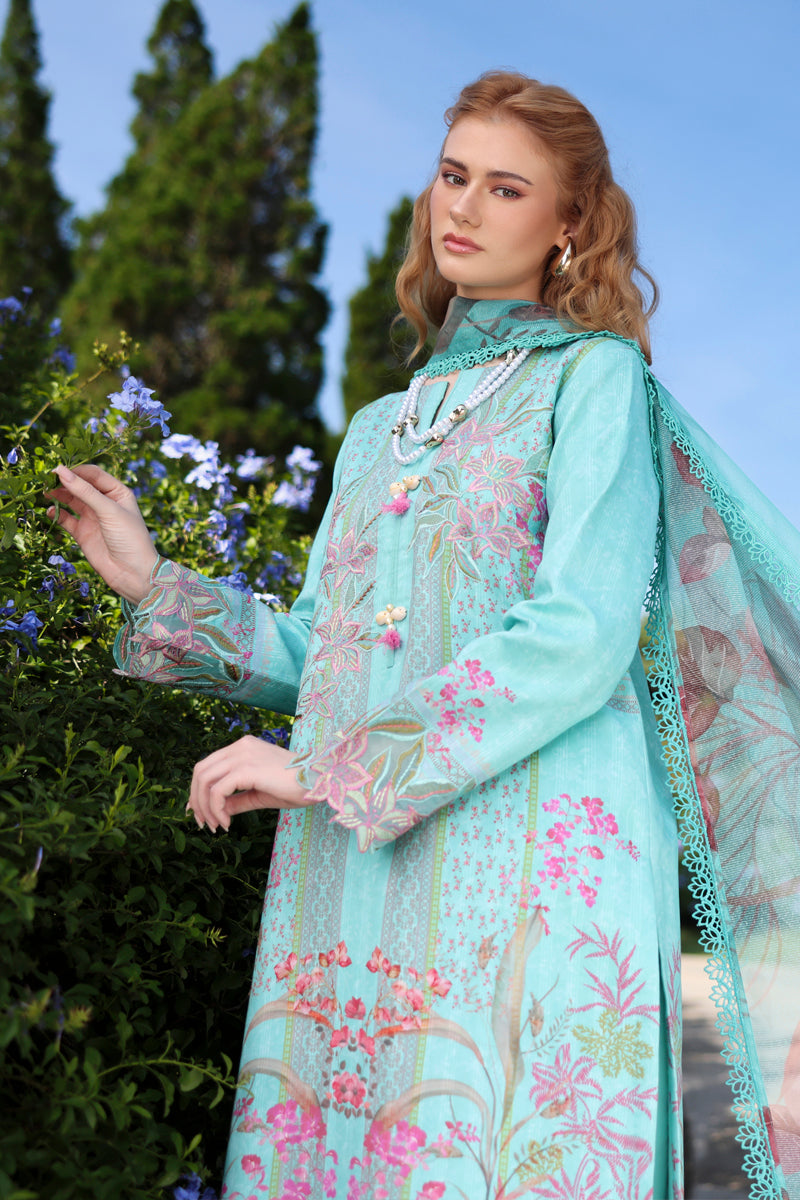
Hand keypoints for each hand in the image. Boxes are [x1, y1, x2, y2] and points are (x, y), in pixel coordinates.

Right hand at [46, 464, 158, 603]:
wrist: (133, 573)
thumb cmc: (130, 538)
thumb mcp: (109, 510)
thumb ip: (85, 491)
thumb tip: (61, 471)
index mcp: (118, 492)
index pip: (94, 474)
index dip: (76, 470)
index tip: (58, 468)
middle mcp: (105, 503)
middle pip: (80, 486)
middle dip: (65, 481)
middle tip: (46, 478)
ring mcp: (93, 518)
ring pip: (71, 501)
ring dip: (58, 495)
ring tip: (45, 492)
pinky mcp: (83, 533)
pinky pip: (66, 519)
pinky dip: (57, 514)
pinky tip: (50, 511)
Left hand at [187, 735, 312, 831]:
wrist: (319, 782)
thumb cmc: (295, 787)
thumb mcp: (259, 794)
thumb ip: (236, 800)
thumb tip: (215, 812)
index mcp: (243, 747)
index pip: (208, 765)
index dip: (198, 790)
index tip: (200, 813)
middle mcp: (240, 746)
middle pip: (201, 770)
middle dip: (196, 799)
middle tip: (203, 823)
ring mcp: (243, 754)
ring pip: (205, 780)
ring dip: (204, 807)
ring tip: (216, 825)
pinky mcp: (247, 768)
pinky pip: (218, 790)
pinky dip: (216, 809)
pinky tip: (227, 823)